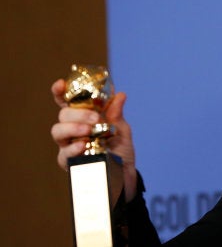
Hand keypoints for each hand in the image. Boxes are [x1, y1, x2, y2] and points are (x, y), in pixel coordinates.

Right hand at [50, 78, 137, 200]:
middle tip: (95, 118)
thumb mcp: (122, 131)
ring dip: (72, 127)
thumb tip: (120, 95)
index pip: (67, 102)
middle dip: (77, 113)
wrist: (125, 176)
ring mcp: (69, 146)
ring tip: (88, 130)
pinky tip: (83, 145)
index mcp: (83, 118)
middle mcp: (72, 130)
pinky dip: (73, 147)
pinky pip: (64, 153)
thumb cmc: (121, 151)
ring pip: (58, 131)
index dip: (60, 92)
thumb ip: (117, 115)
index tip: (61, 84)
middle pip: (63, 115)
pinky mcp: (69, 163)